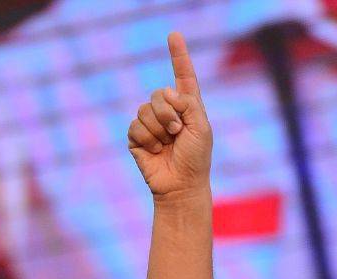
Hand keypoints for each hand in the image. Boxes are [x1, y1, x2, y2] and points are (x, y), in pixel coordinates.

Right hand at [128, 32, 211, 198]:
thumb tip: (166, 93)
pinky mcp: (137, 137)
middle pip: (158, 94)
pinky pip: (135, 126)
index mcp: (187, 106)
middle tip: (177, 132)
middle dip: (167, 113)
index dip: (179, 55)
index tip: (174, 35)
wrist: (181, 185)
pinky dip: (147, 139)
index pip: (183, 76)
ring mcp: (151, 124)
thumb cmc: (196, 158)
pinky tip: (155, 151)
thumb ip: (188, 104)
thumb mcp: (201, 127)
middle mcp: (168, 112)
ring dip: (158, 129)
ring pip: (145, 110)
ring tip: (167, 144)